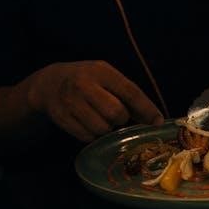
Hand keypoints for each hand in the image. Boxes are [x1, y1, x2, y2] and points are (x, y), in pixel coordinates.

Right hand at [27, 60, 163, 142]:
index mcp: (101, 71)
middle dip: (122, 119)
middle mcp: (84, 85)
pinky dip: (93, 135)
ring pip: (102, 128)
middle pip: (116, 113)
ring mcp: (71, 102)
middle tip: (118, 117)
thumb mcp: (105, 76)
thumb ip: (126, 92)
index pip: (129, 91)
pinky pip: (87, 137)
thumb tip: (153, 117)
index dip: (146, 108)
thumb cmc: (86, 79)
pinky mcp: (62, 119)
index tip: (158, 121)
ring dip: (107, 129)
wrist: (50, 83)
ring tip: (102, 119)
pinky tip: (89, 124)